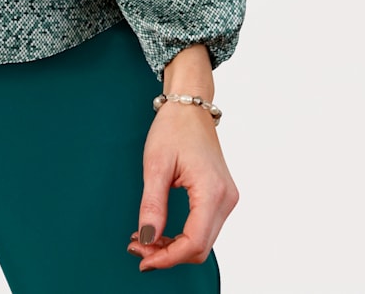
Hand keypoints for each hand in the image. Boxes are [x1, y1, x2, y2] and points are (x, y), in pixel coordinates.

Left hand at [127, 101, 238, 271]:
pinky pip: (204, 228)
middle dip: (168, 254)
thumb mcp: (155, 165)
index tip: (142, 258)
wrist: (190, 107)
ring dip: (175, 247)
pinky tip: (162, 232)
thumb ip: (152, 205)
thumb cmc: (174, 128)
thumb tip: (147, 238)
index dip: (167, 257)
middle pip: (200, 247)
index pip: (195, 242)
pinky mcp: (222, 197)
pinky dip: (183, 236)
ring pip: (203, 241)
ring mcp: (227, 198)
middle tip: (138, 247)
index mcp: (212, 191)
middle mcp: (226, 199)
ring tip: (145, 239)